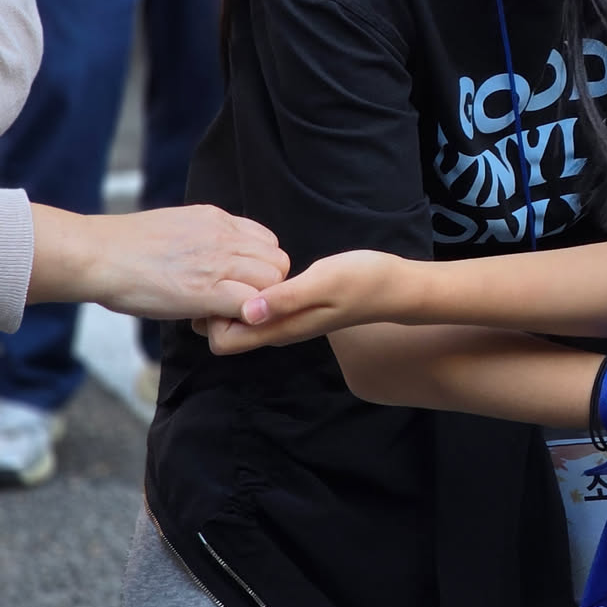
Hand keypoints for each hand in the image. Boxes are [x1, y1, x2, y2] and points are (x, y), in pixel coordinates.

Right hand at [29, 204, 286, 320]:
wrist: (95, 254)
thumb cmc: (124, 247)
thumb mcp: (175, 227)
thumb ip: (202, 239)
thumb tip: (211, 259)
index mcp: (217, 219)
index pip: (267, 241)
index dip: (257, 267)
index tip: (234, 283)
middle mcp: (225, 236)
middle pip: (277, 262)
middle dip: (263, 287)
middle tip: (231, 304)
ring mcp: (218, 261)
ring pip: (272, 282)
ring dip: (255, 303)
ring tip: (220, 313)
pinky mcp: (207, 290)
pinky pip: (252, 305)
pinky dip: (242, 318)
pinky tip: (213, 321)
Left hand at [204, 248, 414, 353]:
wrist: (395, 286)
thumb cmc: (363, 282)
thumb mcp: (324, 283)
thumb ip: (286, 298)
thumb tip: (247, 311)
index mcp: (280, 329)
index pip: (222, 341)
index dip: (211, 315)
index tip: (220, 284)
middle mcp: (276, 330)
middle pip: (223, 332)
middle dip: (213, 305)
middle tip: (223, 270)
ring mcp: (284, 320)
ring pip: (238, 318)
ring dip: (229, 296)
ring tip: (236, 266)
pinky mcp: (291, 306)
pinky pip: (254, 306)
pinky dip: (246, 289)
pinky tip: (256, 268)